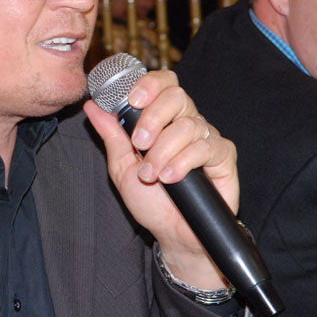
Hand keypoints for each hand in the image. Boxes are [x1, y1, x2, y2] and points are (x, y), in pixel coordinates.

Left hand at [83, 69, 238, 288]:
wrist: (172, 233)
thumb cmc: (149, 200)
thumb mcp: (121, 166)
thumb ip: (110, 135)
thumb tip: (92, 106)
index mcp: (162, 118)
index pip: (163, 83)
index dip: (149, 84)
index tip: (132, 100)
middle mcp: (186, 122)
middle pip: (177, 96)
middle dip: (152, 118)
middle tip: (139, 143)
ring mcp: (207, 138)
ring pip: (188, 125)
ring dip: (163, 151)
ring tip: (150, 175)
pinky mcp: (223, 157)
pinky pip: (206, 147)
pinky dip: (183, 162)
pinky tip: (170, 178)